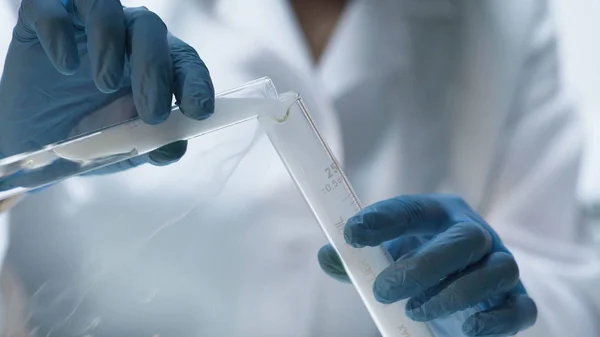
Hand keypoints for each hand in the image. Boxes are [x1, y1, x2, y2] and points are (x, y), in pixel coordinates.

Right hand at [0, 0, 213, 185]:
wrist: (30, 139)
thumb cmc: (85, 135)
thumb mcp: (122, 148)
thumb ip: (150, 145)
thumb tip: (173, 147)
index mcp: (152, 63)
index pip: (183, 60)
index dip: (195, 81)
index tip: (198, 110)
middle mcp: (123, 36)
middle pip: (150, 27)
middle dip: (155, 69)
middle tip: (151, 112)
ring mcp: (82, 23)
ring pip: (107, 6)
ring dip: (111, 44)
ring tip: (105, 84)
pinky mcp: (39, 19)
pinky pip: (51, 6)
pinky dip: (60, 31)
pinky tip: (64, 65)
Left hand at [318, 194, 536, 336]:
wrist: (453, 288)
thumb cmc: (415, 265)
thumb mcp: (385, 258)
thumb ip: (356, 262)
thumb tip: (327, 258)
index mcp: (439, 215)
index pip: (414, 209)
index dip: (384, 218)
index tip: (351, 234)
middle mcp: (476, 233)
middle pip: (464, 239)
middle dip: (423, 265)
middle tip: (383, 290)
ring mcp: (501, 265)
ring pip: (497, 271)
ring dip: (454, 294)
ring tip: (415, 311)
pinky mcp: (516, 300)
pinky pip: (521, 309)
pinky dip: (496, 321)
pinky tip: (466, 330)